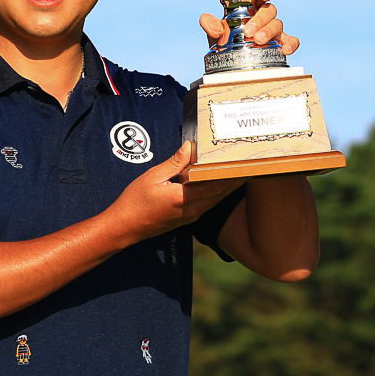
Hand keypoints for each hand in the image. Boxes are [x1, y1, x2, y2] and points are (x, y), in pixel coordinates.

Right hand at [108, 142, 243, 241]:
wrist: (124, 228)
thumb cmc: (134, 202)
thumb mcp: (152, 177)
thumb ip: (174, 163)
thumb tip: (190, 147)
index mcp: (184, 197)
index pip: (215, 183)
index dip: (231, 172)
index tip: (243, 162)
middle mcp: (192, 209)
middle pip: (221, 192)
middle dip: (235, 179)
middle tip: (250, 166)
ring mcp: (190, 216)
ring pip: (216, 200)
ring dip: (229, 187)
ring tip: (241, 174)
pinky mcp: (187, 219)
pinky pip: (208, 204)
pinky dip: (217, 193)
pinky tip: (220, 185)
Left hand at [198, 0, 300, 55]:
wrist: (228, 59)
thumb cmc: (224, 39)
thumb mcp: (214, 31)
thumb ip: (210, 24)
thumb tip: (212, 25)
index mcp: (250, 6)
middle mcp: (263, 15)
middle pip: (268, 10)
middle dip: (260, 19)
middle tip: (249, 31)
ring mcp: (273, 29)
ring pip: (278, 23)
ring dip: (269, 31)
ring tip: (258, 40)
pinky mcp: (280, 42)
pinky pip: (291, 40)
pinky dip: (291, 43)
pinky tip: (286, 49)